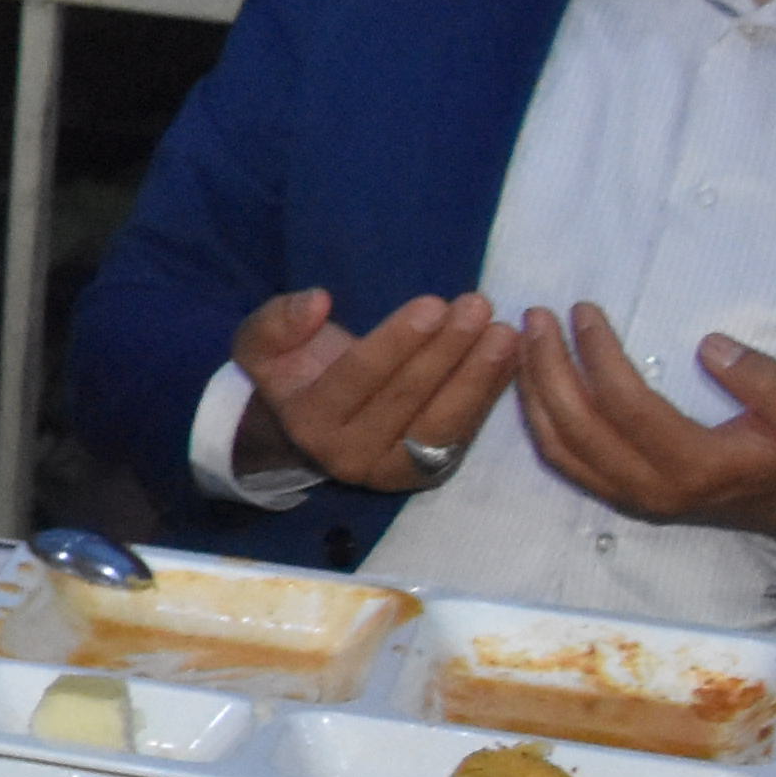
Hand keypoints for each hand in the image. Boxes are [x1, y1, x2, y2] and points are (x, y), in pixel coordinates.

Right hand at [227, 285, 521, 493]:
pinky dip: (490, 394)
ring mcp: (392, 472)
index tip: (433, 304)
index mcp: (308, 423)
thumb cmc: (294, 373)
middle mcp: (348, 458)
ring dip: (478, 376)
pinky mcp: (428, 474)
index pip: (356, 379)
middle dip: (446, 350)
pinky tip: (511, 358)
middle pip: (405, 399)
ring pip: (441, 423)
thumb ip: (278, 322)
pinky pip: (464, 433)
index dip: (396, 341)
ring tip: (504, 333)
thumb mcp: (263, 343)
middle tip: (477, 306)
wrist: (311, 426)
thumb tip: (317, 302)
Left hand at [514, 303, 775, 547]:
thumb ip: (765, 380)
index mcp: (695, 466)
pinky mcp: (615, 495)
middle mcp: (649, 486)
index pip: (627, 404)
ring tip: (525, 338)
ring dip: (533, 390)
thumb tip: (710, 346)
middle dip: (548, 366)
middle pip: (576, 425)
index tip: (583, 310)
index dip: (598, 354)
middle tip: (536, 316)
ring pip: (557, 445)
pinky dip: (537, 418)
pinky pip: (560, 458)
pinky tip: (531, 378)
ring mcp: (627, 495)